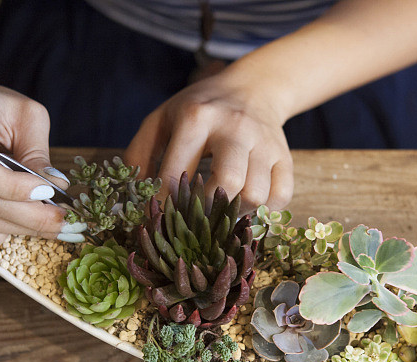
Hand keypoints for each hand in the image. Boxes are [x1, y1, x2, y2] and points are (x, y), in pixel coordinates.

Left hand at [124, 71, 292, 212]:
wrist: (252, 88)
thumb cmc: (198, 110)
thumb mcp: (161, 119)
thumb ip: (138, 155)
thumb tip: (132, 199)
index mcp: (197, 117)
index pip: (177, 172)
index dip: (165, 203)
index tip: (159, 217)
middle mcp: (235, 128)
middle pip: (228, 183)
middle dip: (207, 210)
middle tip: (195, 218)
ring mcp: (264, 143)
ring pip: (256, 195)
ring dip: (236, 213)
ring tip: (221, 211)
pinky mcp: (284, 157)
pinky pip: (280, 197)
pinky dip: (264, 210)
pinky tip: (247, 206)